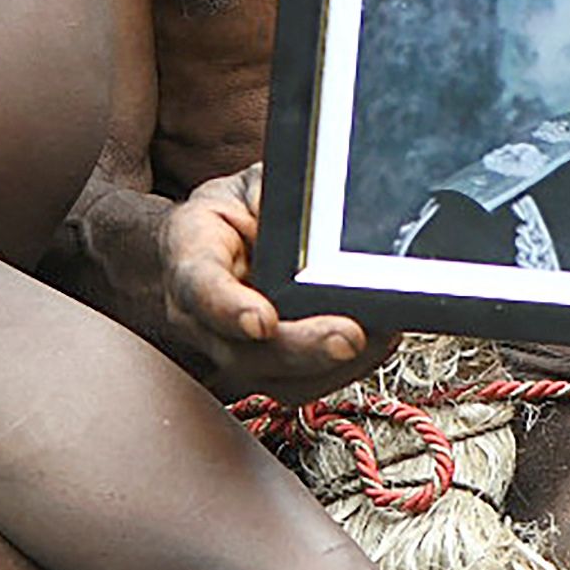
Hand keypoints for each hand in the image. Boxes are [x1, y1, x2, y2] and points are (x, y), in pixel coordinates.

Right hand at [158, 164, 391, 397]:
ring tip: (379, 337)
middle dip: (301, 349)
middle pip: (244, 352)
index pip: (200, 288)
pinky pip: (301, 385)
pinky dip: (343, 370)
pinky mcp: (263, 370)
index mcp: (190, 258)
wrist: (203, 246)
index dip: (228, 310)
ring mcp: (230, 351)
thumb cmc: (228, 213)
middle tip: (349, 337)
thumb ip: (273, 192)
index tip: (262, 321)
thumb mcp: (247, 184)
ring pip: (276, 380)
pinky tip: (375, 344)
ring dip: (331, 367)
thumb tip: (311, 208)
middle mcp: (201, 318)